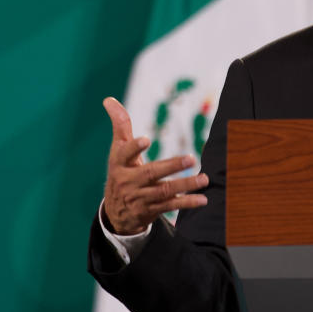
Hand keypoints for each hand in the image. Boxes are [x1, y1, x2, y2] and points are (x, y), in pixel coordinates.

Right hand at [102, 97, 208, 233]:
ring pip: (164, 191)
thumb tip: (109, 99)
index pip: (124, 154)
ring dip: (185, 185)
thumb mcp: (117, 151)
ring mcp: (140, 197)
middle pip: (151, 173)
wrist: (115, 212)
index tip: (146, 139)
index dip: (134, 148)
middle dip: (171, 166)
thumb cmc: (121, 172)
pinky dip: (187, 203)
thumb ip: (120, 126)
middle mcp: (129, 181)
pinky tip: (202, 199)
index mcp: (119, 164)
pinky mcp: (151, 210)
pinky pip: (170, 206)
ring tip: (204, 179)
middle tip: (191, 158)